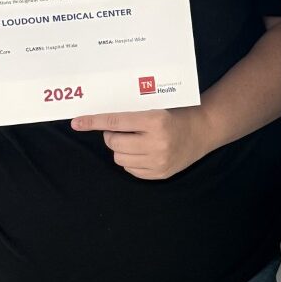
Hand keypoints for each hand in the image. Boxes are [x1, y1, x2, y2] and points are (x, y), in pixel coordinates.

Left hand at [72, 107, 215, 179]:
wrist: (203, 130)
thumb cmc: (177, 114)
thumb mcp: (157, 107)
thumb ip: (132, 114)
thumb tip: (100, 121)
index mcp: (155, 120)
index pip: (116, 121)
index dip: (94, 121)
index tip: (77, 122)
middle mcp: (156, 142)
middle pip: (114, 142)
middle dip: (112, 135)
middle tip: (121, 130)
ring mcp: (158, 160)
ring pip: (119, 158)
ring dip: (120, 149)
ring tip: (134, 141)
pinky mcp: (159, 173)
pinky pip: (130, 169)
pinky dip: (130, 160)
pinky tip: (142, 152)